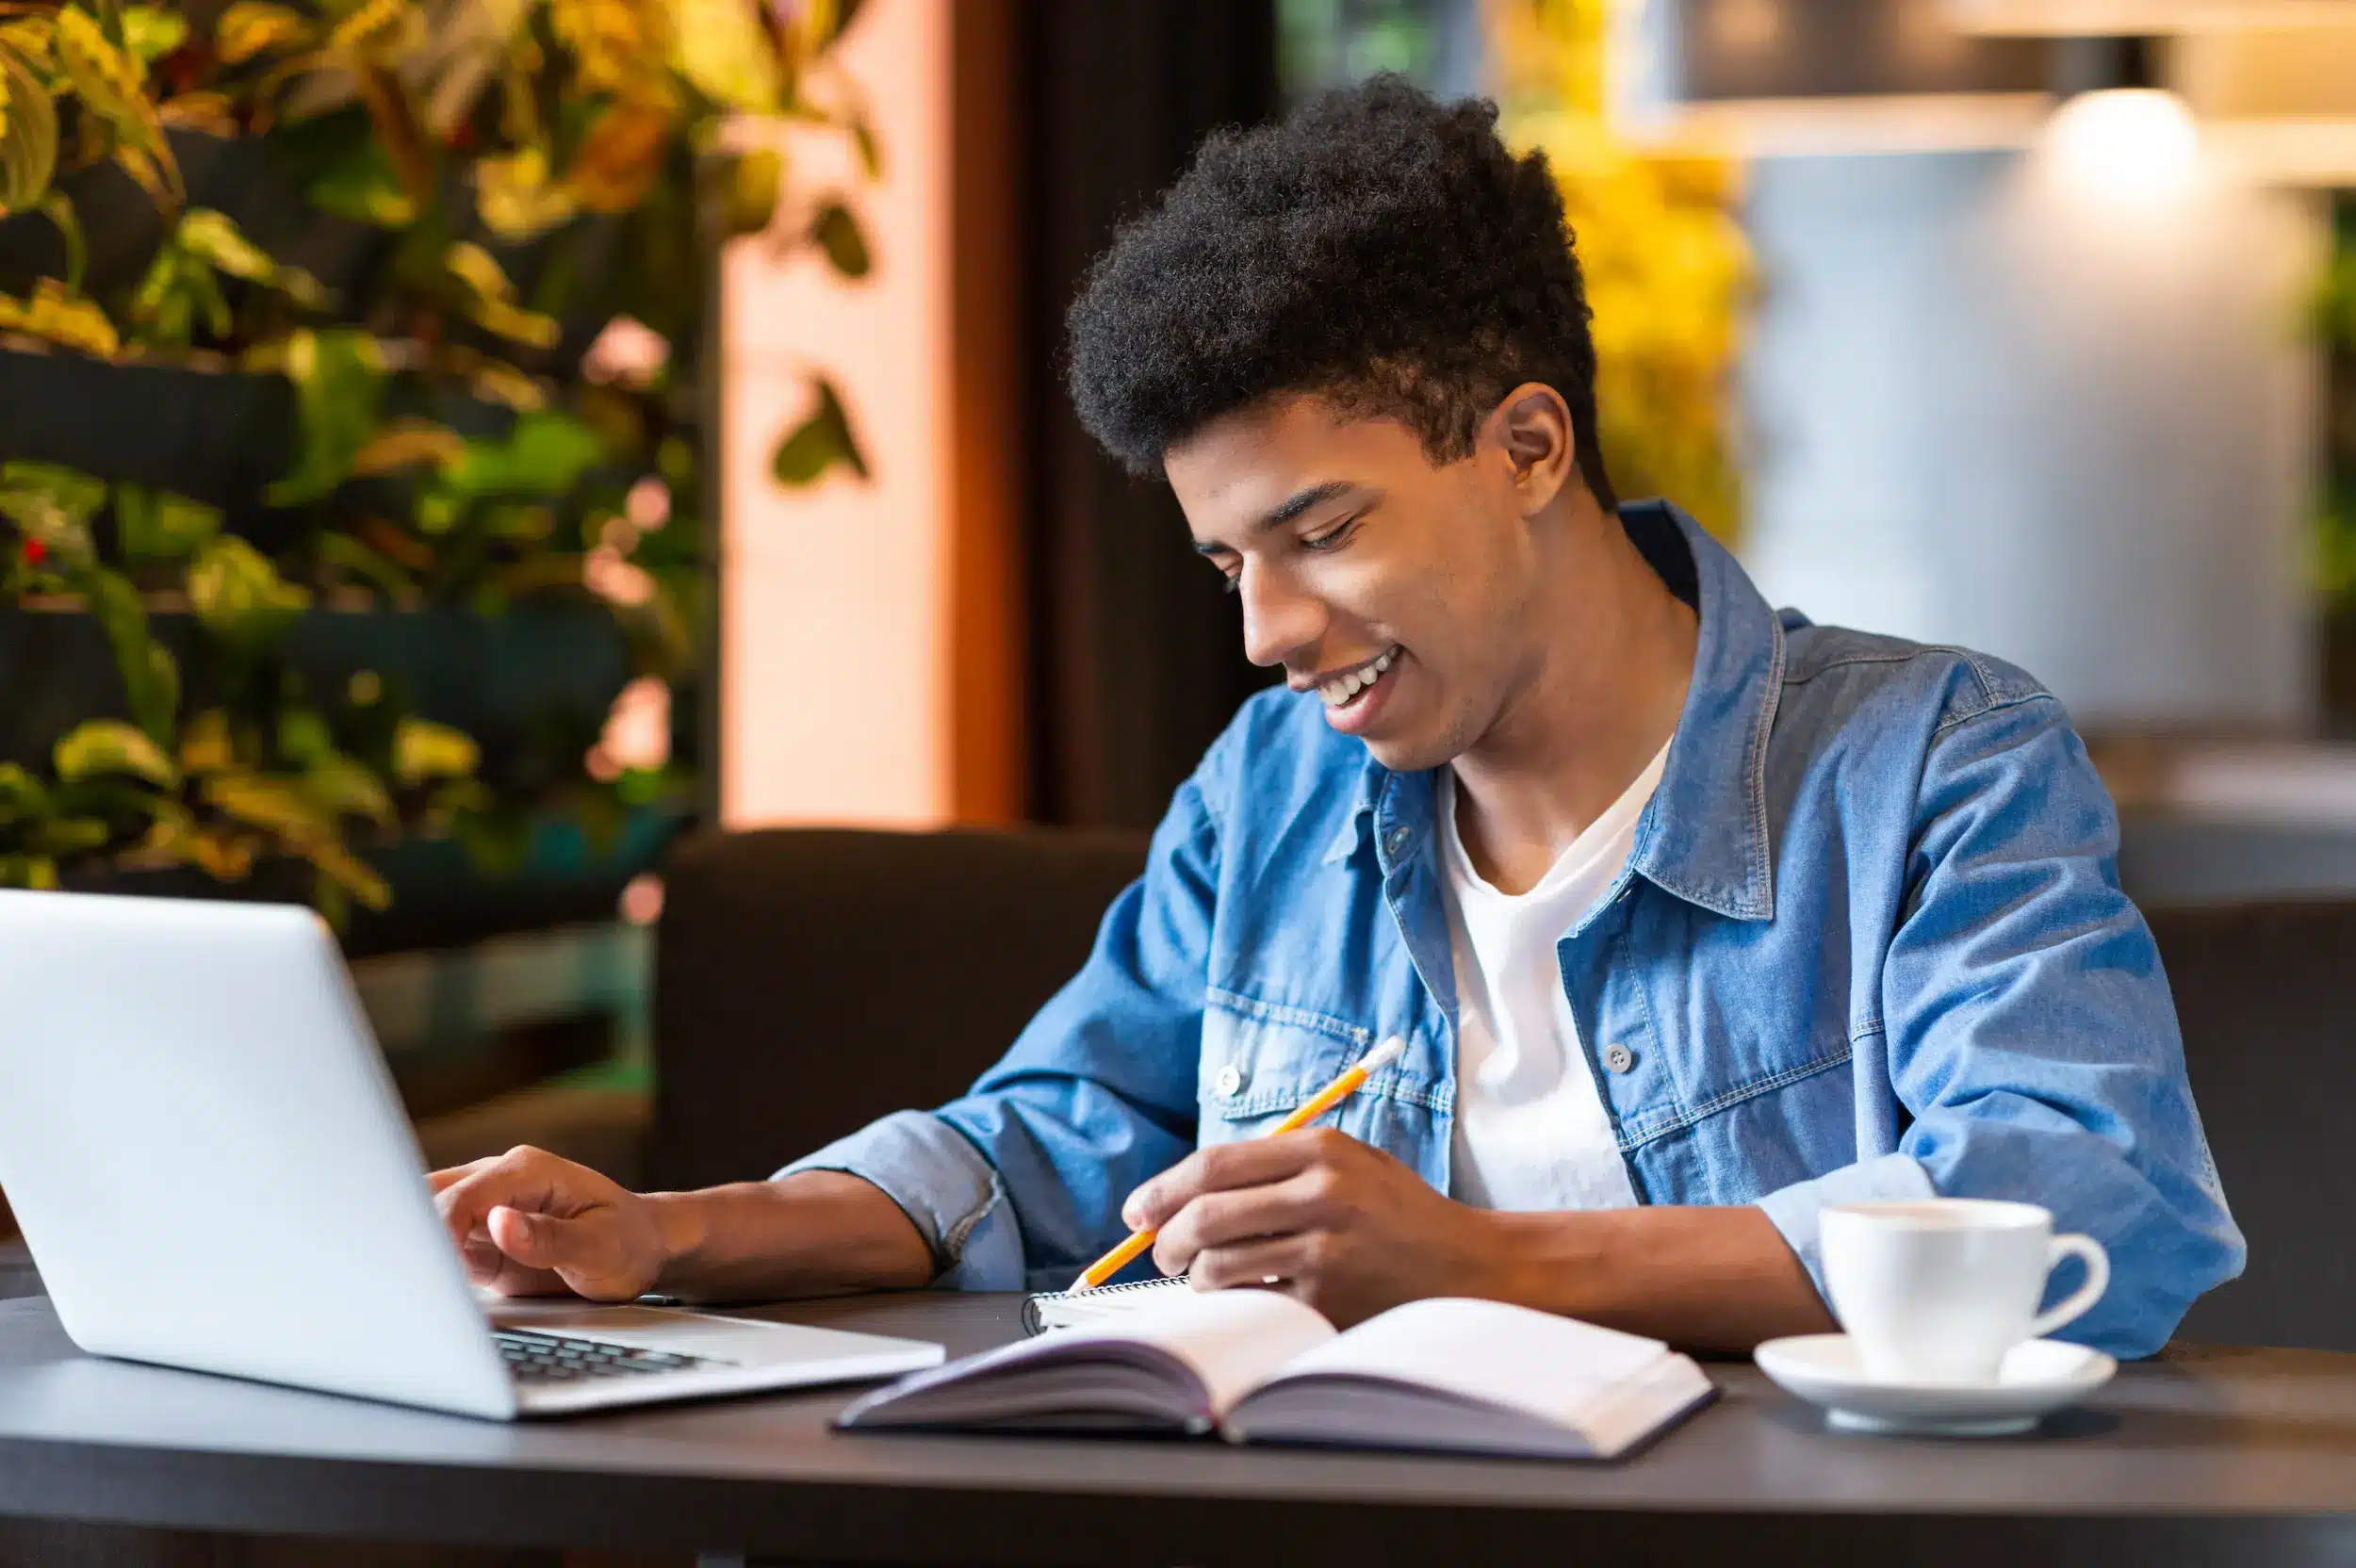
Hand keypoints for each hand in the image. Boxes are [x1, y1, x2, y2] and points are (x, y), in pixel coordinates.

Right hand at [430, 1145, 668, 1300]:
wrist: (642, 1250)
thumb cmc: (628, 1242)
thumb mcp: (600, 1246)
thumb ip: (549, 1237)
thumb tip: (498, 1223)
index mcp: (527, 1171)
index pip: (463, 1196)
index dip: (439, 1231)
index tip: (433, 1269)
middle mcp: (499, 1182)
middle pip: (431, 1199)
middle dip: (414, 1237)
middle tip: (412, 1284)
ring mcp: (486, 1210)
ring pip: (427, 1221)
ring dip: (417, 1252)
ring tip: (413, 1293)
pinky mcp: (481, 1241)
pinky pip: (440, 1250)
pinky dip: (430, 1268)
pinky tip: (428, 1295)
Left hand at [1124, 1129, 1508, 1326]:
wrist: (1467, 1266)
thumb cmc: (1396, 1213)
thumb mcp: (1348, 1163)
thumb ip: (1276, 1166)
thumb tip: (1184, 1192)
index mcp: (1321, 1150)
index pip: (1214, 1164)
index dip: (1163, 1189)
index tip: (1138, 1212)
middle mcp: (1322, 1194)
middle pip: (1207, 1213)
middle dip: (1165, 1239)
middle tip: (1158, 1253)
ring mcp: (1325, 1250)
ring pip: (1219, 1264)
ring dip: (1194, 1276)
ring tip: (1199, 1276)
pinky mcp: (1328, 1299)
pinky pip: (1252, 1301)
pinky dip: (1233, 1301)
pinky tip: (1242, 1296)